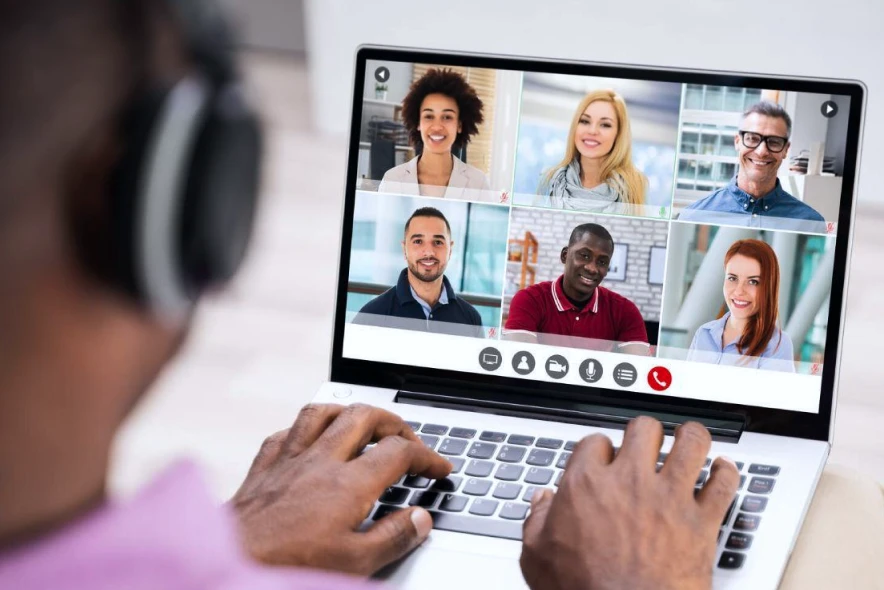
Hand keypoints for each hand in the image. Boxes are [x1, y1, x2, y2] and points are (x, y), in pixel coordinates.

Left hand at [231, 403, 451, 574]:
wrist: (231, 562)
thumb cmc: (288, 566)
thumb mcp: (354, 564)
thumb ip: (393, 538)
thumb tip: (420, 520)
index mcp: (348, 484)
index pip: (399, 453)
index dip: (427, 457)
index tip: (439, 468)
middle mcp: (320, 461)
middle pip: (364, 416)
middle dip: (394, 422)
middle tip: (408, 440)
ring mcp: (289, 459)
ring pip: (323, 412)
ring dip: (350, 413)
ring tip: (365, 424)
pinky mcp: (263, 466)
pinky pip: (287, 432)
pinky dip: (306, 429)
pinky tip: (311, 440)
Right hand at [520, 417, 739, 589]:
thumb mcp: (538, 558)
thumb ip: (536, 522)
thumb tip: (541, 502)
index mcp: (587, 485)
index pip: (595, 442)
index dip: (599, 449)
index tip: (603, 459)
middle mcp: (630, 482)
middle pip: (644, 429)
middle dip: (645, 434)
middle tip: (646, 444)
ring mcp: (670, 498)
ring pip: (690, 443)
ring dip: (690, 439)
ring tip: (688, 440)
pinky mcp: (702, 521)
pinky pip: (724, 484)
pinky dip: (727, 473)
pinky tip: (723, 470)